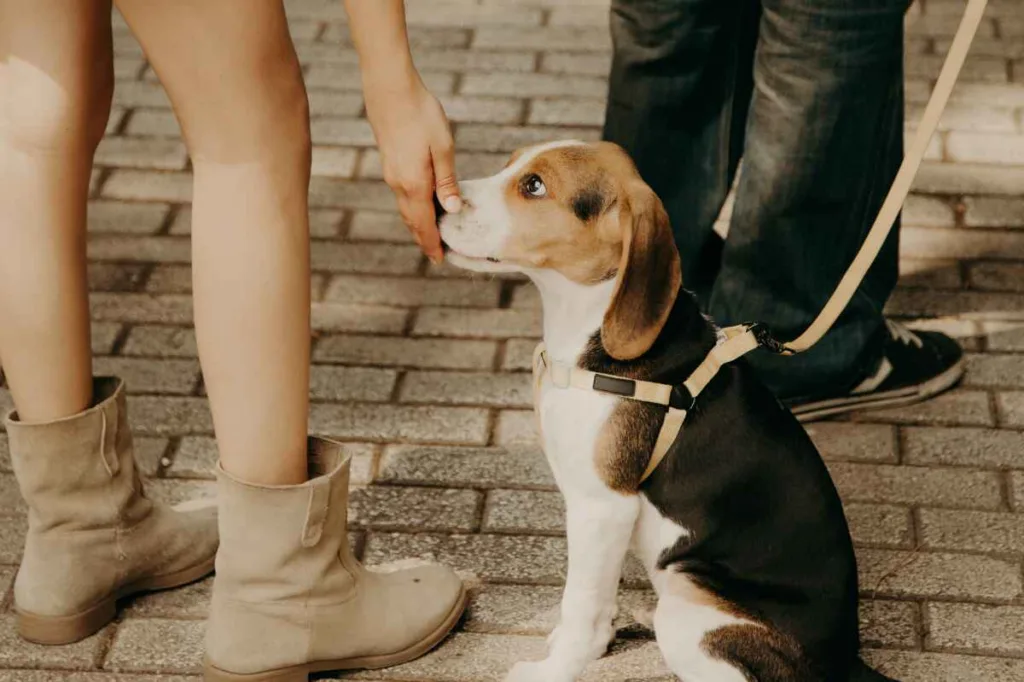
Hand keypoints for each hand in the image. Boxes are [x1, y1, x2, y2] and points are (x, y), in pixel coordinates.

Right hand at [364, 75, 460, 263]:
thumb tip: (453, 208)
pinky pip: (402, 195)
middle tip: (436, 254)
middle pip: (412, 221)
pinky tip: (422, 205)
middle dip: (424, 238)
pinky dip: (412, 208)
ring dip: (418, 224)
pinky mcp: (390, 163)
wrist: (390, 88)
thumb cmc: (420, 113)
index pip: (424, 224)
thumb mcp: (442, 147)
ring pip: (405, 208)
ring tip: (431, 234)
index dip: (432, 243)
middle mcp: (399, 184)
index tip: (439, 259)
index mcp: (414, 183)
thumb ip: (447, 180)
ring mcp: (391, 174)